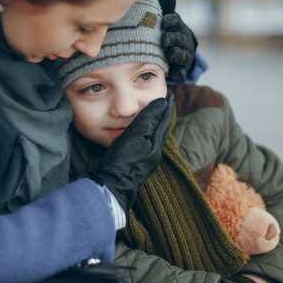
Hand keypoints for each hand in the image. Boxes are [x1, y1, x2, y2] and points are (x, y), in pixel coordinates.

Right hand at [86, 95, 172, 209]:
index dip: (165, 107)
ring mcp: (148, 161)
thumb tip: (161, 104)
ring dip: (156, 125)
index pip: (163, 120)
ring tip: (154, 116)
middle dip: (163, 116)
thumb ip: (148, 119)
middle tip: (164, 104)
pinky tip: (142, 136)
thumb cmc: (122, 160)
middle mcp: (155, 153)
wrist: (113, 185)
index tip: (168, 96)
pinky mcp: (139, 166)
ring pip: (156, 138)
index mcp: (156, 144)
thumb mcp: (136, 135)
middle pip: (162, 129)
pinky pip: (148, 146)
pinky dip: (149, 136)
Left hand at [159, 0, 198, 81]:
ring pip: (181, 54)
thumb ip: (166, 4)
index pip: (174, 21)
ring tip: (170, 54)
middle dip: (172, 38)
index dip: (170, 22)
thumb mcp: (165, 18)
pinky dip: (178, 72)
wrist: (175, 54)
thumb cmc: (167, 32)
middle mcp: (183, 40)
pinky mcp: (182, 69)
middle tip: (165, 40)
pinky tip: (174, 73)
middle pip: (179, 38)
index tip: (165, 22)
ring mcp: (184, 55)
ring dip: (176, 54)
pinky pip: (181, 71)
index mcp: (177, 26)